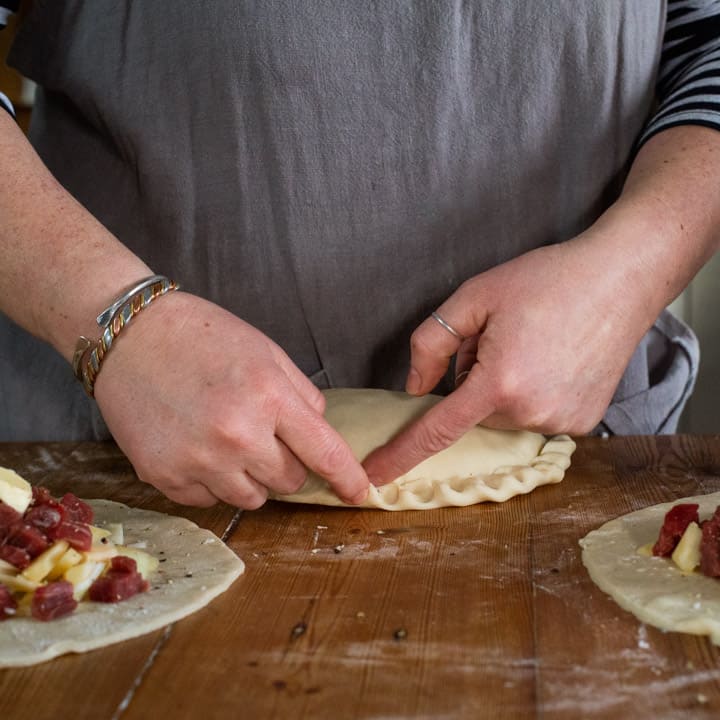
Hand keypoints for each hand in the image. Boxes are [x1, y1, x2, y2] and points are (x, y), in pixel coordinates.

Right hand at [94, 293, 368, 507]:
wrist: (128, 335)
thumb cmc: (202, 336)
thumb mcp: (265, 351)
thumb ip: (301, 394)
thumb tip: (321, 432)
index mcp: (269, 397)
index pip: (324, 453)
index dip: (348, 479)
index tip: (360, 494)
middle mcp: (237, 436)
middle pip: (289, 481)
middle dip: (287, 463)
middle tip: (263, 434)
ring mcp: (198, 461)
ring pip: (252, 499)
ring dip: (250, 477)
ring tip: (227, 440)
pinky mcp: (164, 477)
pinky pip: (209, 501)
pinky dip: (211, 481)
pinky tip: (196, 446)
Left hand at [363, 223, 657, 484]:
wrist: (620, 279)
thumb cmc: (547, 280)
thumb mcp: (475, 296)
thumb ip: (432, 343)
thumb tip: (416, 388)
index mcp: (499, 382)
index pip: (437, 430)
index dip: (402, 455)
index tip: (375, 478)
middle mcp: (531, 412)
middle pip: (474, 413)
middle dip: (475, 383)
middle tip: (503, 340)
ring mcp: (561, 422)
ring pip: (504, 416)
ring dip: (504, 389)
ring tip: (533, 347)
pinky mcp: (581, 423)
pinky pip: (534, 417)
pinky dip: (532, 395)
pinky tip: (553, 362)